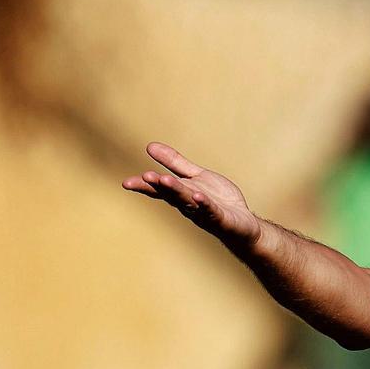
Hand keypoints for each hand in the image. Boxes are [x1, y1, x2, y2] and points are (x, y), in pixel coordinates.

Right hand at [122, 142, 263, 248]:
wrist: (243, 222)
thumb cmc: (217, 200)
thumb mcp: (196, 176)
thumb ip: (175, 163)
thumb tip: (149, 146)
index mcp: (182, 193)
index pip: (160, 189)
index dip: (144, 186)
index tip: (126, 183)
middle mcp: (189, 204)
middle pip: (172, 194)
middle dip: (159, 185)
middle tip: (146, 177)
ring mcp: (204, 212)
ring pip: (189, 201)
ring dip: (177, 191)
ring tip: (165, 180)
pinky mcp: (221, 219)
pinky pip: (211, 211)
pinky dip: (204, 204)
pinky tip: (198, 196)